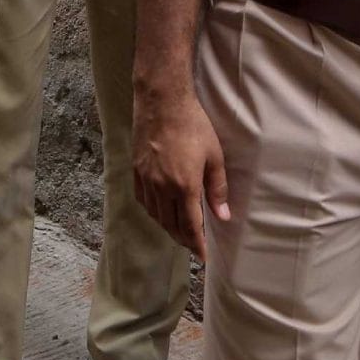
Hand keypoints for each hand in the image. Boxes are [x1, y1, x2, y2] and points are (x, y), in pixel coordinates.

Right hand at [133, 87, 228, 256]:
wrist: (162, 102)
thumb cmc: (193, 126)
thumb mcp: (214, 157)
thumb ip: (217, 189)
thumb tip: (223, 216)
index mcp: (184, 186)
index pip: (191, 226)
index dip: (197, 244)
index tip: (203, 257)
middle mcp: (162, 187)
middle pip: (171, 224)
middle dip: (183, 239)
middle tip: (194, 246)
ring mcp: (146, 179)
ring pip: (155, 215)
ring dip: (168, 227)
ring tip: (179, 231)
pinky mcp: (136, 170)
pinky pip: (143, 200)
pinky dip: (153, 211)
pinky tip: (160, 211)